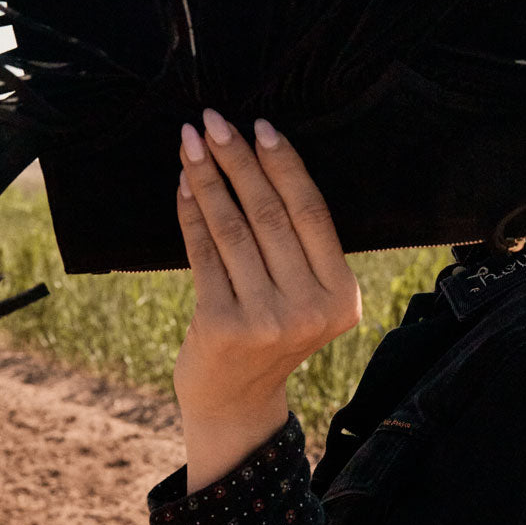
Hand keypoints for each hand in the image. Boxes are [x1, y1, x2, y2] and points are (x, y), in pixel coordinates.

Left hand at [174, 109, 361, 489]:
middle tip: (214, 121)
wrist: (235, 403)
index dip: (284, 165)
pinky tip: (183, 185)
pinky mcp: (224, 325)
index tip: (259, 126)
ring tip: (190, 143)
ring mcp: (268, 320)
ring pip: (234, 229)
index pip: (312, 214)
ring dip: (208, 179)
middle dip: (239, 160)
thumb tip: (259, 159)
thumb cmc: (269, 335)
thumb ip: (298, 247)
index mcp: (342, 296)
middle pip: (272, 215)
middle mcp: (311, 309)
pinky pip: (204, 253)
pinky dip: (191, 213)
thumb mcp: (304, 298)